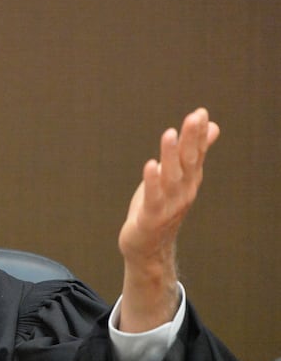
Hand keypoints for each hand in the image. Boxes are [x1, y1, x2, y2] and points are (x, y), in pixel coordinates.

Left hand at [117, 108, 219, 331]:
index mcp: (188, 181)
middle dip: (191, 139)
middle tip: (194, 117)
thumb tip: (212, 126)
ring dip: (170, 155)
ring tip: (169, 134)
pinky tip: (150, 165)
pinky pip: (152, 197)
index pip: (196, 154)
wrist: (148, 247)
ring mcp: (168, 205)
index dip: (198, 134)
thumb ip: (192, 153)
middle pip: (188, 162)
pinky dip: (152, 181)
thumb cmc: (160, 207)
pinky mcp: (150, 216)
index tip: (201, 113)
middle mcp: (183, 191)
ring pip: (170, 177)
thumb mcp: (177, 177)